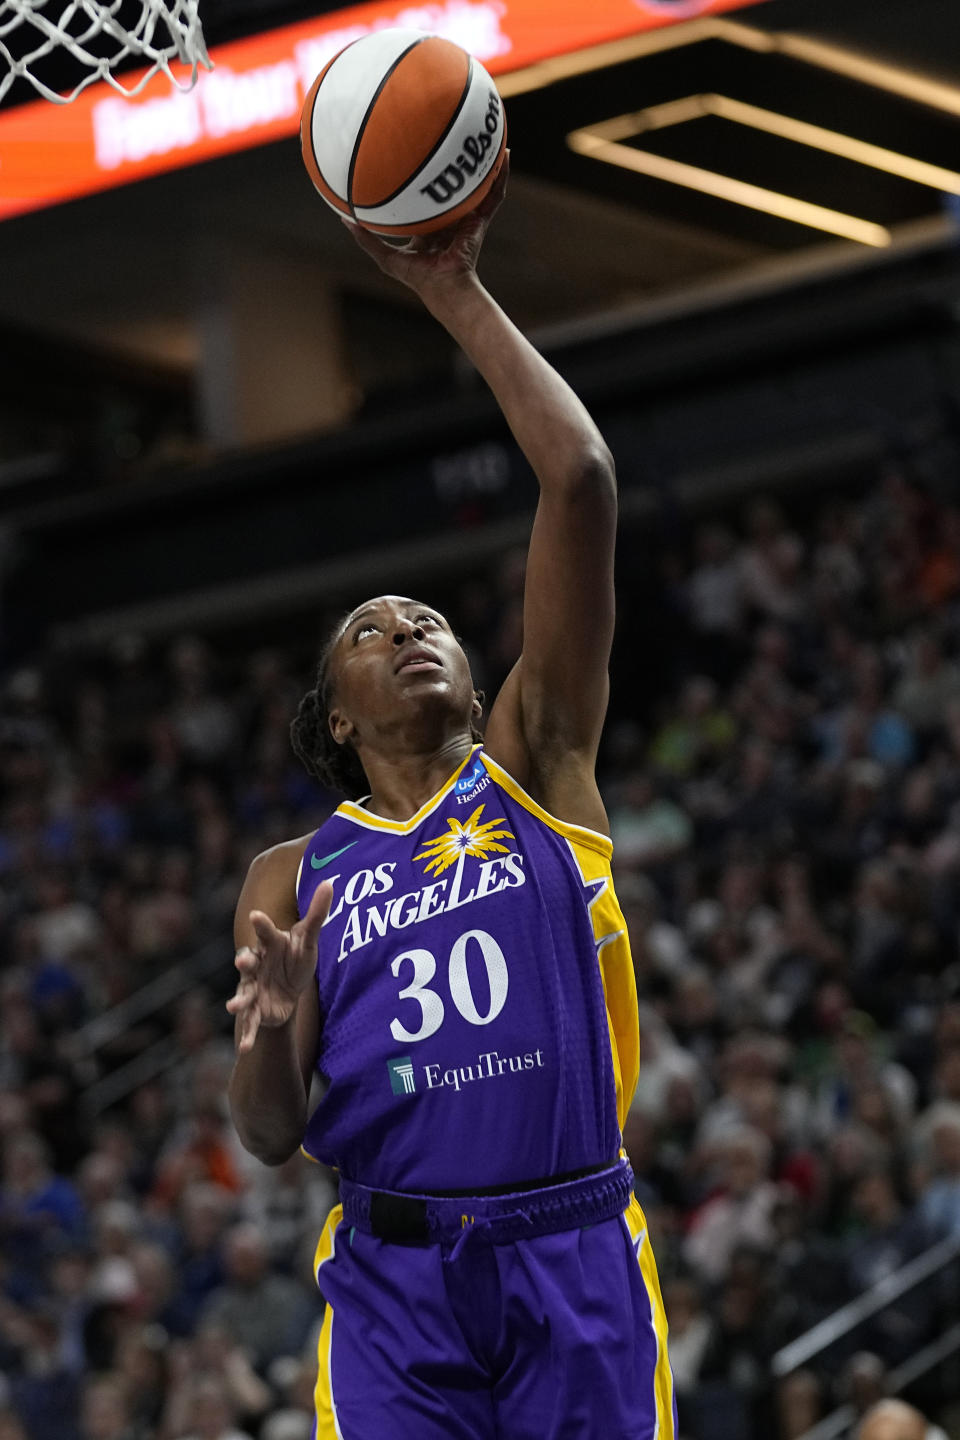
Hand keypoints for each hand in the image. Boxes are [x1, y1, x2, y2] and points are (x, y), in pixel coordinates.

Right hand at [226, 881, 331, 1053]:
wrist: (288, 988)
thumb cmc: (295, 957)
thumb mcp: (309, 938)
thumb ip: (317, 913)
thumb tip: (328, 882)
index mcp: (270, 945)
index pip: (266, 932)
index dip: (262, 924)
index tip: (256, 914)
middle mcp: (256, 965)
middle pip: (248, 961)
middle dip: (245, 960)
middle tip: (243, 959)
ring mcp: (253, 988)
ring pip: (243, 994)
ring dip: (238, 1001)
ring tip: (232, 1008)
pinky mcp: (256, 1010)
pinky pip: (250, 1024)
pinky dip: (247, 1036)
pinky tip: (244, 1049)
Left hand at [343, 151, 508, 297]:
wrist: (443, 287)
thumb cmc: (417, 277)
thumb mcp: (385, 256)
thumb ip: (366, 238)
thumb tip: (343, 219)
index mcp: (430, 224)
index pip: (427, 196)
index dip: (424, 178)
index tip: (415, 154)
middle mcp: (449, 217)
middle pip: (453, 184)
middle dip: (454, 162)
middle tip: (450, 135)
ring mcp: (466, 217)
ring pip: (476, 185)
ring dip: (483, 162)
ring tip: (487, 136)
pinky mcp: (480, 220)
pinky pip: (493, 195)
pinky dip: (500, 176)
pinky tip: (505, 155)